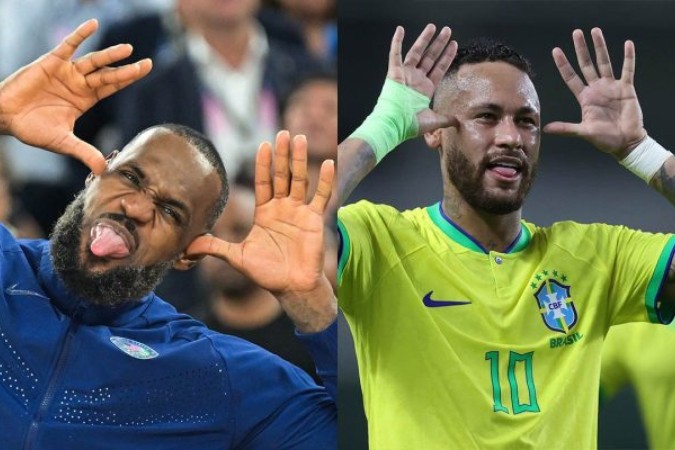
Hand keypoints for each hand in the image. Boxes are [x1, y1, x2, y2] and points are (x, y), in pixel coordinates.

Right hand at [0, 19, 152, 173]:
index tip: (145, 70)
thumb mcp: (63, 143)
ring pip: (93, 61)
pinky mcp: (51, 63)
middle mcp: (79, 84)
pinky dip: (81, 35)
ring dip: (110, 55)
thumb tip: (103, 170)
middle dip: (127, 70)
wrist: (6, 118)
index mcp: (85, 99)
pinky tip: (94, 24)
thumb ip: (84, 152)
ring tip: (129, 49)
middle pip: (108, 75)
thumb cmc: (33, 129)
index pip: (112, 87)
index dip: (128, 79)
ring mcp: (66, 72)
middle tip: (148, 64)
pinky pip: (68, 45)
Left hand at [186, 131, 335, 331]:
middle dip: (282, 155)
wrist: (291, 287)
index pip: (263, 182)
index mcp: (264, 212)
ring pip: (300, 180)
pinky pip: (322, 197)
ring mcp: (299, 212)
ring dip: (301, 160)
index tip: (263, 145)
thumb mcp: (237, 258)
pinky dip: (325, 181)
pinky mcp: (314, 220)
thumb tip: (187, 246)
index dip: (263, 164)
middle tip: (283, 133)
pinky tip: (328, 163)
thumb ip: (215, 247)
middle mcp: (282, 208)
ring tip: (301, 139)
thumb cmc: (266, 274)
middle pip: (282, 175)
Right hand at [387, 24, 458, 132]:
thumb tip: (459, 121)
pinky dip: (396, 42)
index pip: (439, 68)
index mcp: (425, 89)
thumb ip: (446, 118)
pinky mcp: (395, 73)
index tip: (454, 45)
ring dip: (425, 39)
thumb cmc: (410, 124)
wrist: (395, 124)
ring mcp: (405, 75)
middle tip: (447, 31)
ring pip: (416, 52)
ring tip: (433, 27)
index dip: (447, 57)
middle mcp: (416, 79)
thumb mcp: (434, 121)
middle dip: (439, 44)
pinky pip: (395, 54)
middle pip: (430, 57)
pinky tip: (400, 30)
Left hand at [544, 28, 645, 158]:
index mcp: (585, 98)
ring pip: (605, 62)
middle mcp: (596, 89)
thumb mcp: (584, 132)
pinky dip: (628, 58)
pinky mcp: (626, 88)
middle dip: (581, 49)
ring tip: (595, 31)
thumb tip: (546, 129)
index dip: (563, 64)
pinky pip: (627, 70)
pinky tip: (627, 44)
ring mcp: (611, 87)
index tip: (556, 50)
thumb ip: (566, 128)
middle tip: (576, 33)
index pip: (571, 77)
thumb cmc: (605, 139)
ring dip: (600, 47)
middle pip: (586, 64)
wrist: (626, 143)